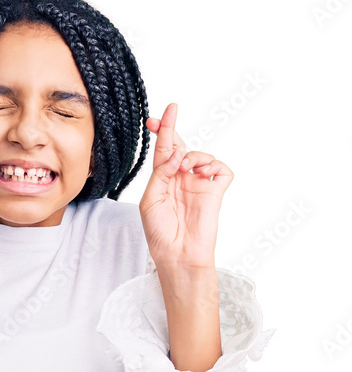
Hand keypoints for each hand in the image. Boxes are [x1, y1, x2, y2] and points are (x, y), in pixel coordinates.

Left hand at [139, 103, 232, 271]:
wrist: (177, 255)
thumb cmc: (160, 233)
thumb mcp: (150, 201)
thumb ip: (160, 174)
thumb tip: (176, 155)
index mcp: (163, 181)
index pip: (163, 152)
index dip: (160, 132)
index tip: (153, 118)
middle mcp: (181, 180)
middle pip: (180, 147)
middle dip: (172, 130)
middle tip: (167, 116)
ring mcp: (199, 185)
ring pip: (201, 155)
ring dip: (192, 155)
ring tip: (185, 168)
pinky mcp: (215, 192)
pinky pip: (222, 169)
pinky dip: (214, 165)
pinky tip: (203, 173)